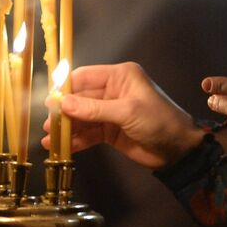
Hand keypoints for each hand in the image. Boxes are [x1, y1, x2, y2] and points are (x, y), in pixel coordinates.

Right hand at [55, 62, 201, 170]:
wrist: (179, 150)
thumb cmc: (159, 121)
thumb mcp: (127, 112)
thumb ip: (94, 109)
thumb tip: (63, 103)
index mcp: (120, 76)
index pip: (86, 77)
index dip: (66, 87)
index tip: (48, 99)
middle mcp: (113, 91)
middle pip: (80, 98)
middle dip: (64, 110)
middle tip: (48, 122)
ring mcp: (111, 112)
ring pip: (82, 117)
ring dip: (67, 127)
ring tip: (50, 137)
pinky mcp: (110, 131)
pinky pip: (88, 133)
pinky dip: (76, 140)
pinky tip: (62, 147)